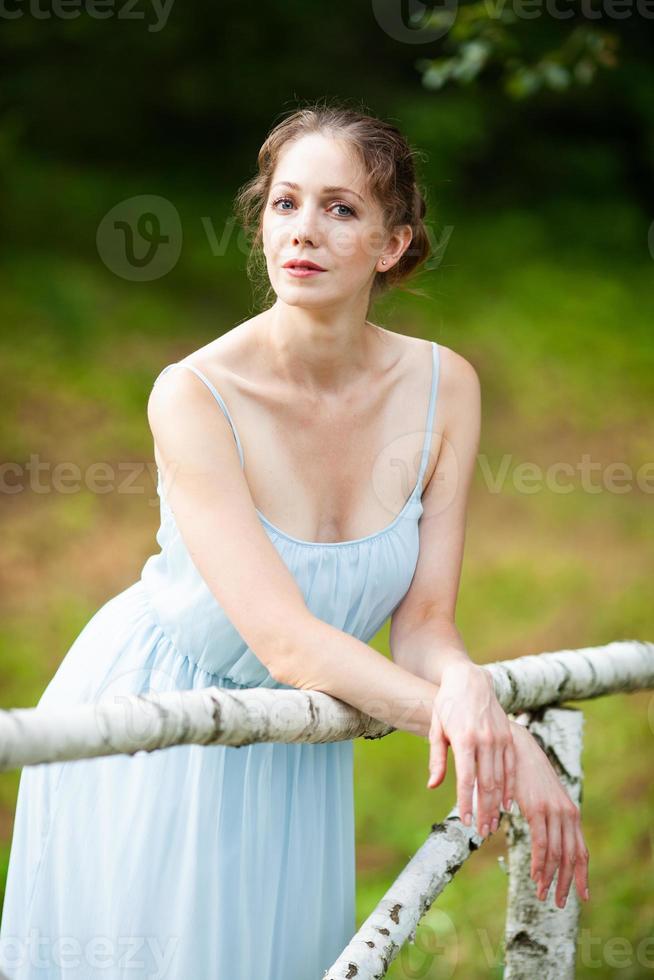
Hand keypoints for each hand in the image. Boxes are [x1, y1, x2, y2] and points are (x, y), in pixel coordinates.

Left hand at [427, 661, 515, 836]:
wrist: (470, 680)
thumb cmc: (447, 706)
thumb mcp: (436, 729)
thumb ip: (437, 759)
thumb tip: (434, 786)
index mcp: (464, 738)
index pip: (466, 778)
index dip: (466, 802)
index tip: (465, 821)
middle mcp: (484, 739)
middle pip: (487, 783)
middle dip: (485, 810)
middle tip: (482, 831)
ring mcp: (499, 738)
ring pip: (502, 778)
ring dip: (498, 804)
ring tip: (493, 824)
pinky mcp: (509, 736)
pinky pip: (512, 767)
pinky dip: (511, 787)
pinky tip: (508, 804)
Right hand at [509, 719, 589, 906]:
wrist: (516, 746)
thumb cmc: (525, 772)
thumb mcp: (542, 797)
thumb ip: (548, 816)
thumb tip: (545, 837)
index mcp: (570, 812)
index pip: (582, 850)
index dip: (582, 874)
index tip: (582, 894)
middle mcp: (567, 813)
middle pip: (573, 857)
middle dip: (568, 883)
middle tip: (560, 903)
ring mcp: (554, 811)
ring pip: (558, 854)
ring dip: (550, 878)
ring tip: (543, 895)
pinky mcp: (538, 809)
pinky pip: (542, 844)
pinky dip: (540, 864)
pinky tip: (535, 876)